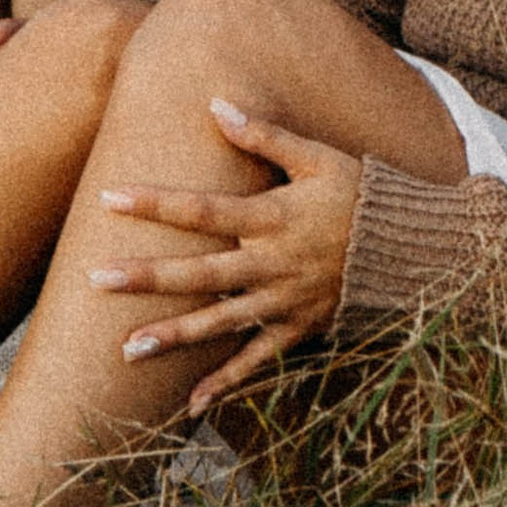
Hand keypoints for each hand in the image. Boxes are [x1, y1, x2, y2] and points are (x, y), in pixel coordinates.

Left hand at [84, 96, 361, 409]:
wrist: (412, 249)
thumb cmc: (359, 193)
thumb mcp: (316, 156)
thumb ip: (264, 135)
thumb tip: (216, 103)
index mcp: (271, 217)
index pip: (201, 209)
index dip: (154, 203)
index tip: (108, 198)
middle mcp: (271, 263)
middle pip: (199, 272)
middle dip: (146, 277)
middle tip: (94, 279)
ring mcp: (283, 302)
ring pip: (219, 322)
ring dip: (173, 336)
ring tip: (126, 349)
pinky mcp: (298, 329)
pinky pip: (257, 361)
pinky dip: (224, 383)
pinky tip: (189, 403)